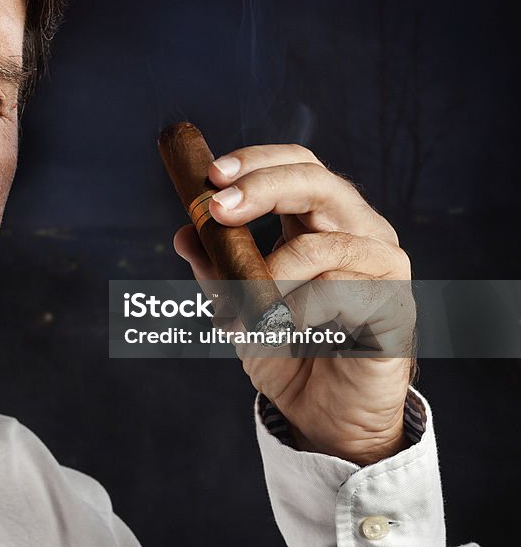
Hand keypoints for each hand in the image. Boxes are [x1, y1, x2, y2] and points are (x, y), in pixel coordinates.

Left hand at [173, 144, 413, 465]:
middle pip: (318, 183)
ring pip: (320, 246)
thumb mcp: (239, 303)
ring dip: (267, 278)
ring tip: (241, 313)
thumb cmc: (288, 350)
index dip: (257, 162)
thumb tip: (184, 233)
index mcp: (324, 222)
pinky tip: (282, 331)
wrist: (324, 416)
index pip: (299, 166)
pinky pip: (338, 293)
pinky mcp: (394, 304)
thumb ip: (217, 267)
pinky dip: (296, 312)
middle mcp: (360, 233)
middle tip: (218, 210)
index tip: (212, 175)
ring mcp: (384, 266)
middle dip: (262, 189)